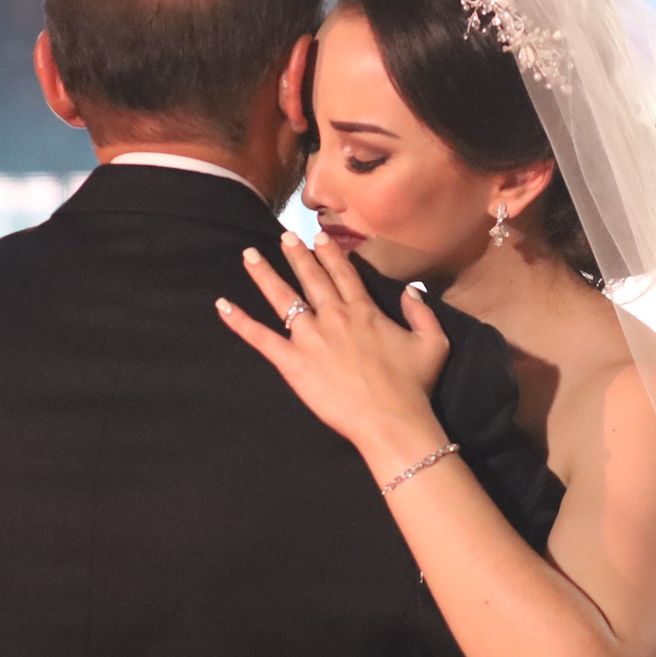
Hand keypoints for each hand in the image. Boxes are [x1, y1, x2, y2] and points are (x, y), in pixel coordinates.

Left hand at [218, 232, 450, 469]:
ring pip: (283, 298)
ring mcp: (310, 338)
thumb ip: (422, 312)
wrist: (392, 420)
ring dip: (264, 275)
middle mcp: (334, 317)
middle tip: (283, 236)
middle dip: (296, 254)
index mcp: (363, 311)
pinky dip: (240, 322)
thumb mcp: (433, 343)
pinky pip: (262, 338)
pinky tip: (223, 306)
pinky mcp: (293, 363)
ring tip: (249, 255)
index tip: (319, 237)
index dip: (330, 254)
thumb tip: (411, 290)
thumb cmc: (413, 386)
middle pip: (311, 278)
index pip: (343, 274)